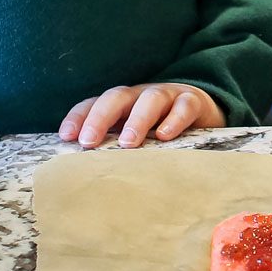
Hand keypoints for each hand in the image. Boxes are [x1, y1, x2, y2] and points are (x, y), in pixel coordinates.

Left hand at [58, 82, 226, 148]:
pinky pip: (184, 105)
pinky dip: (174, 119)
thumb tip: (87, 174)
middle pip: (117, 97)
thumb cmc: (162, 129)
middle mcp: (140, 96)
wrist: (205, 110)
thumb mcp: (137, 136)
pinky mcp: (193, 102)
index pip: (94, 103)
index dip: (79, 117)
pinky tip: (164, 136)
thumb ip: (115, 148)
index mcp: (122, 104)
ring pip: (150, 99)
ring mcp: (168, 96)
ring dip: (137, 120)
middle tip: (89, 142)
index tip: (66, 137)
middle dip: (100, 117)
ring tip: (128, 143)